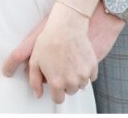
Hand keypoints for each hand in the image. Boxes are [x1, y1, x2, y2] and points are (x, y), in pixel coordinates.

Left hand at [2, 3, 127, 90]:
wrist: (66, 27)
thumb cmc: (48, 42)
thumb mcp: (35, 61)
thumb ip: (34, 81)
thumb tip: (37, 94)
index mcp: (57, 82)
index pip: (58, 99)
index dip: (55, 91)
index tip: (54, 83)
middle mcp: (72, 82)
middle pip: (70, 91)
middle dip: (65, 83)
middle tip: (60, 68)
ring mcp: (84, 76)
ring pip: (81, 85)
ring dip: (76, 78)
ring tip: (68, 62)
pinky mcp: (93, 68)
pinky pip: (90, 77)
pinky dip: (85, 71)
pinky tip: (78, 60)